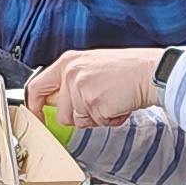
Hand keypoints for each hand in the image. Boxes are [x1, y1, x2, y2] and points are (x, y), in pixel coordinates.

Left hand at [31, 47, 166, 129]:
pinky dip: (109, 119)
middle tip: (97, 105)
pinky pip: (96, 123)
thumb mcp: (92, 65)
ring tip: (111, 101)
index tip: (39, 118)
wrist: (150, 71)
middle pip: (61, 113)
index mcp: (68, 62)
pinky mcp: (93, 102)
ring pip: (78, 121)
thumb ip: (73, 80)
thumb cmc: (128, 69)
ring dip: (96, 118)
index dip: (35, 108)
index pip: (36, 87)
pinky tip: (118, 104)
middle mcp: (71, 73)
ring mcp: (80, 88)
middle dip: (78, 117)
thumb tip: (61, 102)